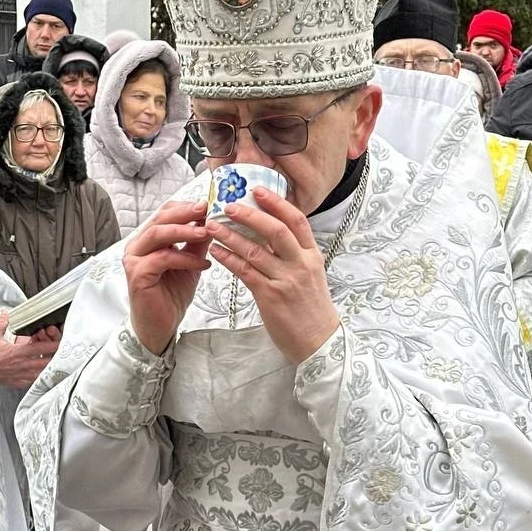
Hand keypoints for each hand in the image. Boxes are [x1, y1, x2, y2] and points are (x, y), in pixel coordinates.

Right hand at [0, 312, 58, 387]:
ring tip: (53, 363)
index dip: (55, 344)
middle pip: (47, 362)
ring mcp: (21, 375)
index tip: (61, 341)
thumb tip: (6, 314)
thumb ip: (3, 323)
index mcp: (19, 352)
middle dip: (55, 357)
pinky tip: (40, 373)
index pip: (43, 347)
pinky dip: (38, 376)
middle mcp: (23, 365)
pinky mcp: (17, 382)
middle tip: (60, 353)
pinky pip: (33, 381)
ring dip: (48, 367)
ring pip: (42, 373)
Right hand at [123, 199, 210, 354]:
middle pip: (160, 218)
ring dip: (184, 231)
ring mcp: (134, 259)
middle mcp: (137, 246)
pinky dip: (185, 258)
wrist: (160, 326)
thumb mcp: (190, 263)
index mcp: (148, 240)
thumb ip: (197, 243)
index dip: (186, 206)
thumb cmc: (171, 296)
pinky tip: (202, 263)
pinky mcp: (137, 275)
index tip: (209, 203)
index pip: (165, 213)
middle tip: (207, 208)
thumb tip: (212, 222)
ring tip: (206, 232)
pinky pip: (163, 259)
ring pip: (158, 234)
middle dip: (185, 212)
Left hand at [206, 188, 338, 363]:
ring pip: (255, 251)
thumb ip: (293, 255)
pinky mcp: (270, 297)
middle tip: (228, 205)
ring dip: (231, 236)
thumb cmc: (311, 308)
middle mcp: (301, 264)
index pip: (297, 221)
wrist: (319, 341)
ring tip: (212, 226)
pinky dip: (229, 259)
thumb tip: (270, 235)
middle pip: (276, 230)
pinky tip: (216, 252)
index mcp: (312, 255)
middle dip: (250, 214)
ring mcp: (286, 280)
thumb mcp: (310, 275)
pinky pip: (245, 272)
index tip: (258, 190)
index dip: (277, 203)